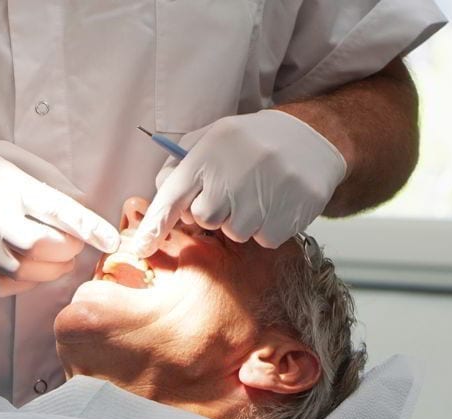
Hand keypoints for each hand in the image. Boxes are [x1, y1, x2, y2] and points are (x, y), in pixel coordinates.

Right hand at [0, 137, 118, 295]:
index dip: (92, 229)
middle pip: (50, 248)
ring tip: (53, 254)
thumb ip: (46, 178)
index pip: (61, 212)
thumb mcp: (4, 153)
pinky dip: (25, 281)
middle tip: (72, 241)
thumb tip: (79, 201)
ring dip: (52, 268)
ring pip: (31, 273)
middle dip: (70, 248)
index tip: (113, 240)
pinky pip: (7, 287)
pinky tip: (25, 266)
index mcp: (8, 188)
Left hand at [133, 110, 346, 255]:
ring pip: (236, 232)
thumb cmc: (250, 143)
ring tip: (258, 194)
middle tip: (232, 192)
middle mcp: (236, 171)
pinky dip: (268, 227)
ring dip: (243, 221)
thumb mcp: (212, 139)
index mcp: (210, 150)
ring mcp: (267, 191)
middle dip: (214, 212)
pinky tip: (276, 203)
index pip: (173, 194)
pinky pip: (265, 239)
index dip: (154, 225)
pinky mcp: (292, 210)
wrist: (311, 137)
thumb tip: (159, 195)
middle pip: (205, 219)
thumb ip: (181, 165)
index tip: (139, 248)